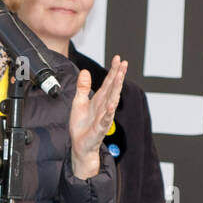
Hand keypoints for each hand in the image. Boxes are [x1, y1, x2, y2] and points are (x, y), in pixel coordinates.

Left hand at [69, 56, 126, 179]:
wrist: (79, 145)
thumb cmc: (81, 125)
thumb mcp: (78, 102)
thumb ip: (83, 87)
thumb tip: (85, 71)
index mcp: (99, 99)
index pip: (108, 82)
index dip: (113, 70)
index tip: (117, 58)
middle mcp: (104, 106)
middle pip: (113, 88)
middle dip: (118, 75)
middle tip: (123, 63)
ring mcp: (104, 117)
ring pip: (112, 101)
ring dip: (116, 89)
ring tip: (120, 77)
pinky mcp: (99, 128)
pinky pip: (105, 119)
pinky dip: (109, 112)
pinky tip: (112, 104)